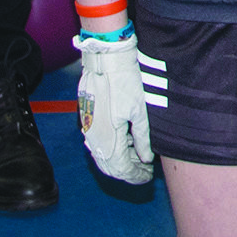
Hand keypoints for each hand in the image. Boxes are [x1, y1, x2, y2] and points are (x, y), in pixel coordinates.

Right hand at [75, 29, 154, 186]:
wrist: (105, 60)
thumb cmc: (124, 83)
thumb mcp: (140, 112)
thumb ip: (142, 138)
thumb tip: (146, 157)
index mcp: (108, 140)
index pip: (122, 169)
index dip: (136, 175)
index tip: (148, 176)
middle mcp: (94, 139)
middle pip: (110, 166)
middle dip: (128, 171)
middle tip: (145, 170)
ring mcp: (88, 129)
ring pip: (103, 156)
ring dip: (120, 159)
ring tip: (139, 156)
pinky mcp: (87, 120)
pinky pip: (98, 143)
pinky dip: (112, 148)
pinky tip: (126, 142)